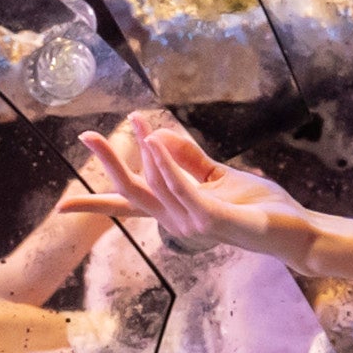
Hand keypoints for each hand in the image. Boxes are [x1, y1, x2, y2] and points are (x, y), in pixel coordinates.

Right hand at [81, 110, 315, 265]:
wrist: (292, 231)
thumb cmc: (256, 207)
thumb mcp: (218, 177)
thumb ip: (188, 159)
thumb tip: (157, 135)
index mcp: (176, 212)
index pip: (130, 207)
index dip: (95, 204)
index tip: (60, 209)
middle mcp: (178, 221)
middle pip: (132, 193)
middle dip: (109, 164)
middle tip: (85, 136)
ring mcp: (194, 222)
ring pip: (156, 185)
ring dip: (144, 150)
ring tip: (135, 120)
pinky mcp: (213, 218)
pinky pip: (183, 187)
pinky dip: (167, 164)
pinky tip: (156, 141)